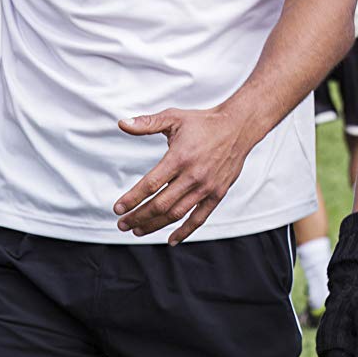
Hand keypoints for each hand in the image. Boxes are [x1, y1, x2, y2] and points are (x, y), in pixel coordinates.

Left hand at [112, 106, 260, 243]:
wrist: (239, 126)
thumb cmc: (204, 122)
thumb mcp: (174, 117)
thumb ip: (147, 123)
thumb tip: (122, 123)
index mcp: (180, 157)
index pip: (150, 185)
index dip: (131, 199)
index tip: (118, 208)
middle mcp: (193, 175)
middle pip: (160, 204)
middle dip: (138, 217)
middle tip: (123, 224)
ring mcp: (207, 187)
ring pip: (176, 214)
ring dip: (154, 225)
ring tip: (138, 230)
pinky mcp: (218, 193)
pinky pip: (199, 218)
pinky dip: (185, 231)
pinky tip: (171, 239)